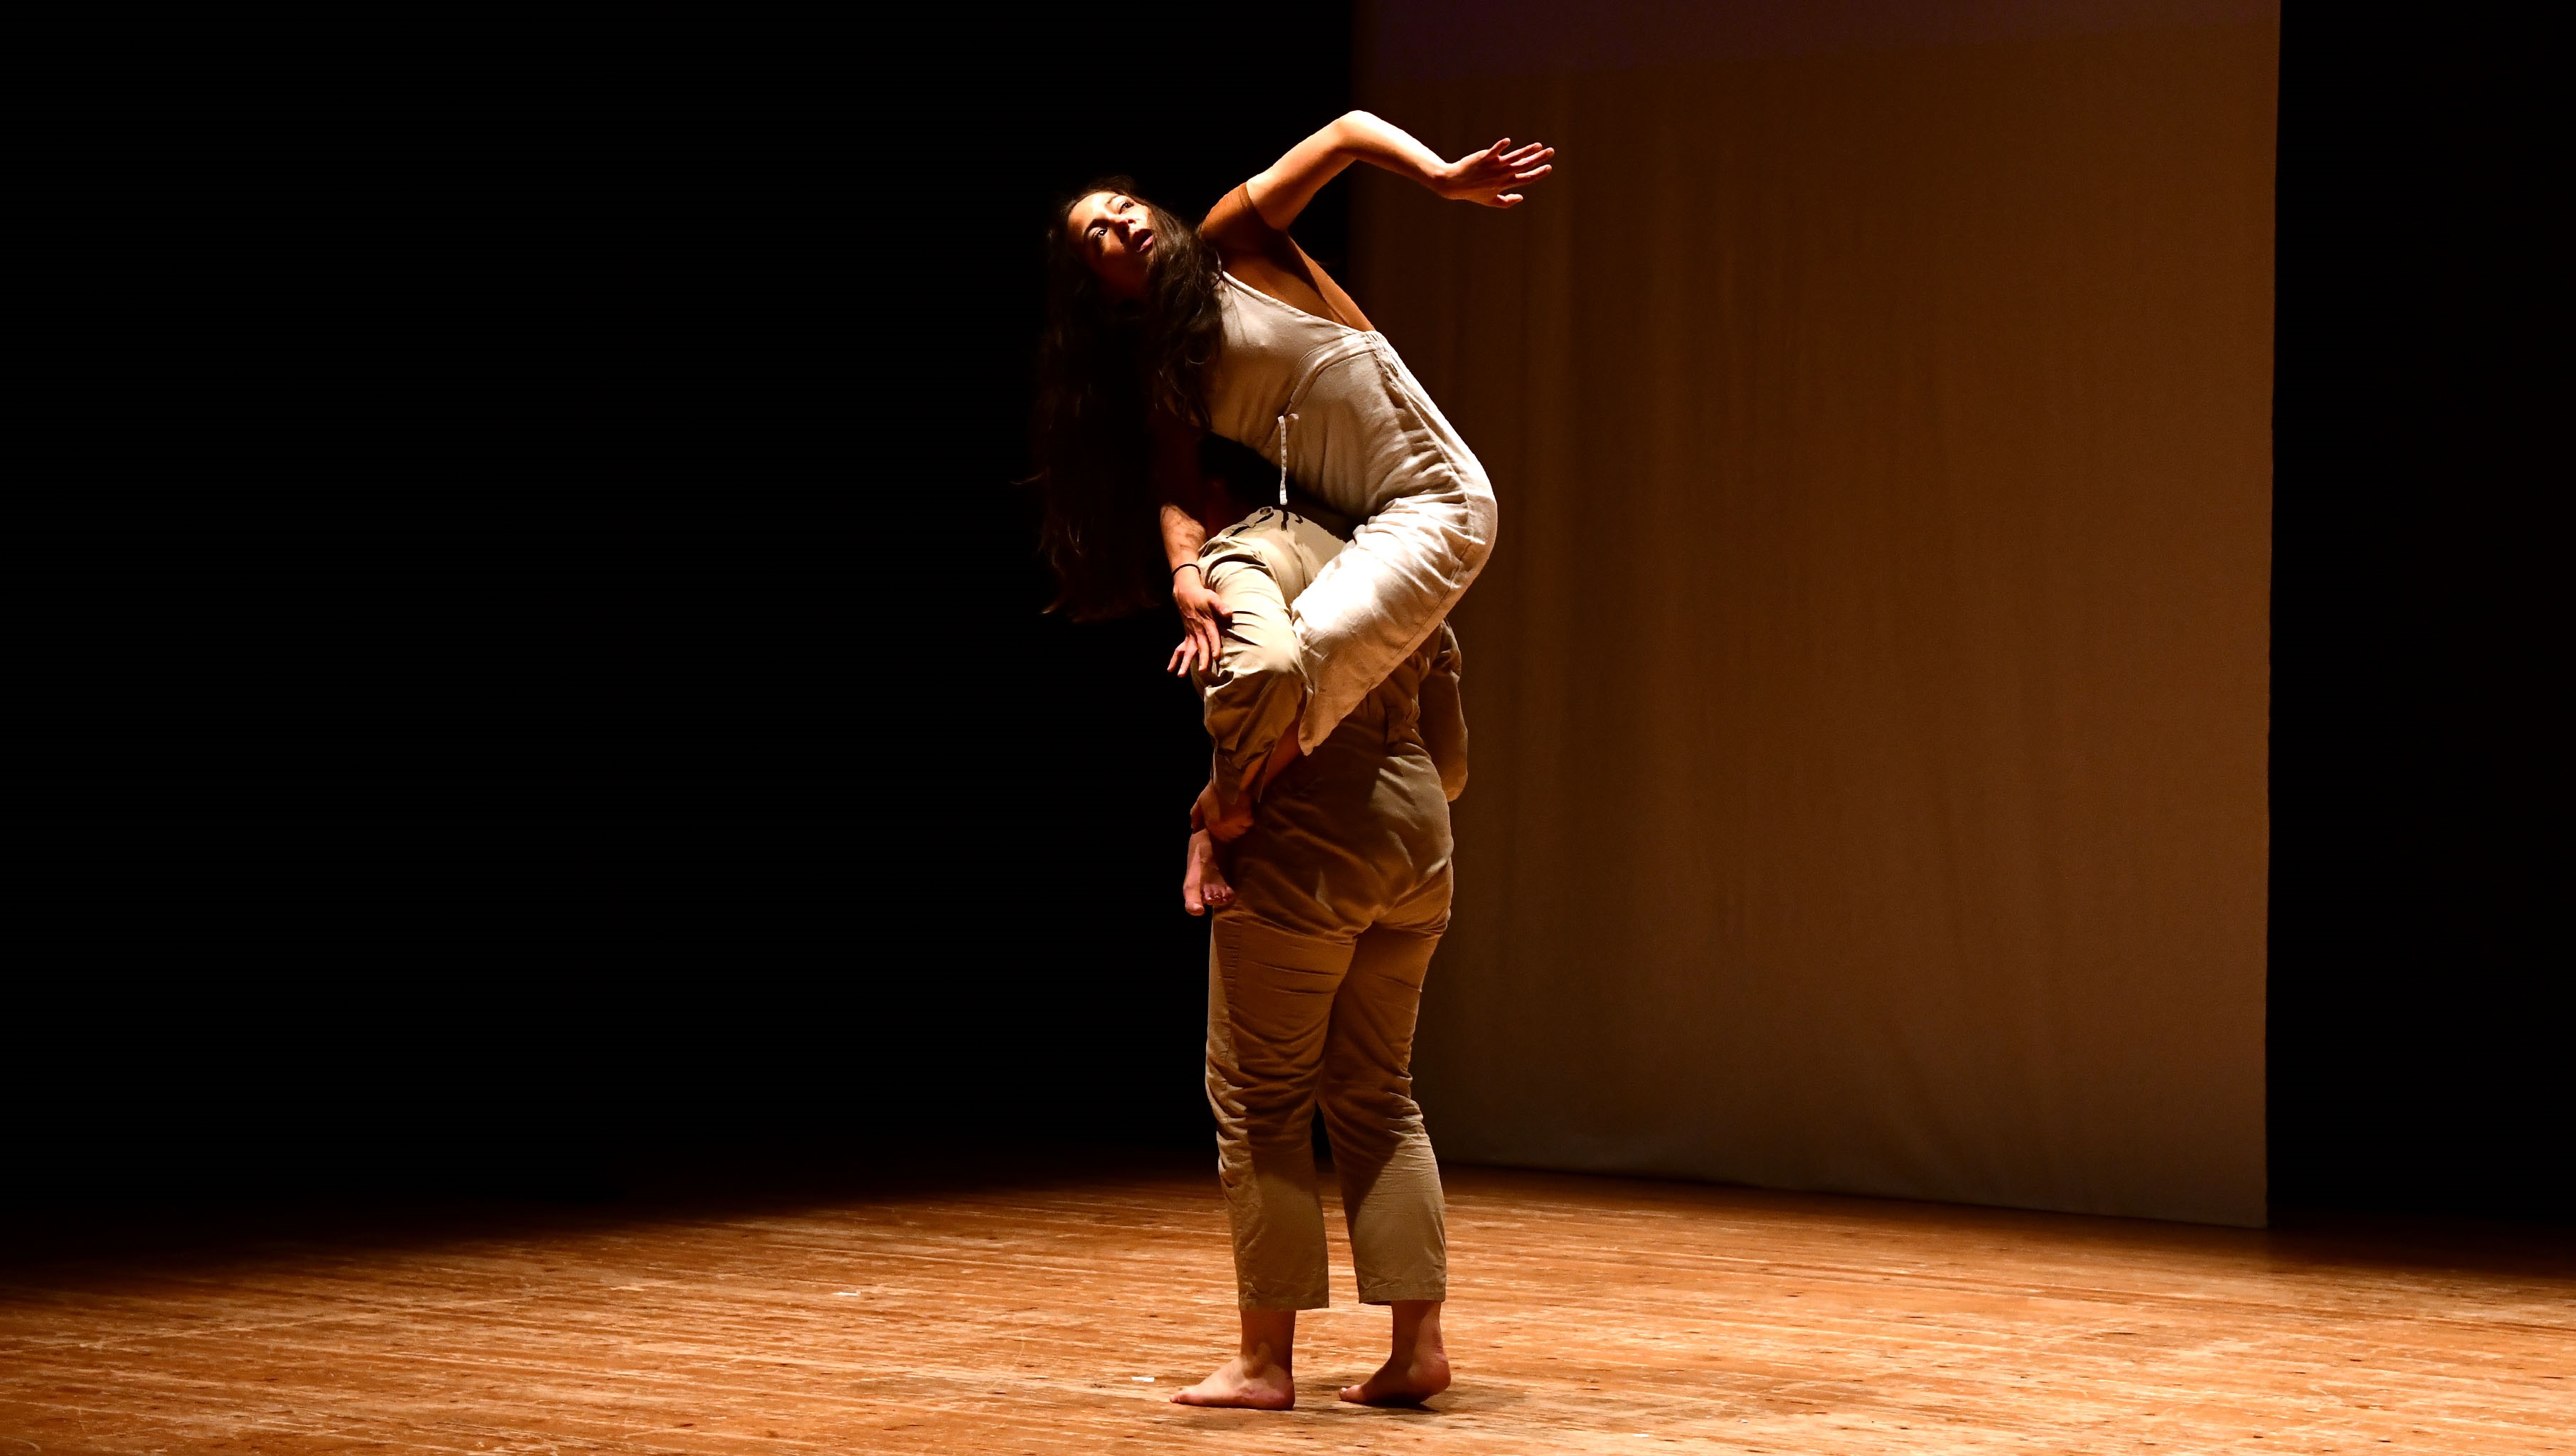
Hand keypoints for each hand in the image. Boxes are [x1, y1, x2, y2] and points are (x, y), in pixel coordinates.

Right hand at [1169, 573, 1230, 675]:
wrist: (1185, 593)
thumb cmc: (1201, 596)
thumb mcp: (1212, 598)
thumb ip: (1220, 606)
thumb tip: (1228, 613)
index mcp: (1206, 623)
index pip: (1211, 636)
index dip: (1214, 646)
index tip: (1215, 656)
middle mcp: (1198, 631)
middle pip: (1201, 647)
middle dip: (1202, 659)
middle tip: (1203, 671)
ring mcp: (1191, 634)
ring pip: (1189, 651)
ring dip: (1186, 663)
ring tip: (1181, 675)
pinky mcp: (1187, 636)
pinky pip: (1180, 650)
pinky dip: (1175, 659)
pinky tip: (1170, 669)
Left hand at [1436, 137, 1553, 207]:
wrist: (1454, 184)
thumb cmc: (1473, 192)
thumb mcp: (1490, 201)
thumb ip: (1507, 201)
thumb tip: (1521, 197)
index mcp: (1505, 184)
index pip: (1526, 179)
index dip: (1539, 173)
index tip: (1549, 167)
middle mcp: (1502, 174)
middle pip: (1524, 166)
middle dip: (1539, 159)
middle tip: (1551, 151)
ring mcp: (1494, 165)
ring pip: (1514, 157)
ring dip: (1527, 150)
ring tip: (1539, 145)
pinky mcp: (1484, 157)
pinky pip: (1494, 151)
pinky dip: (1501, 146)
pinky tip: (1508, 141)